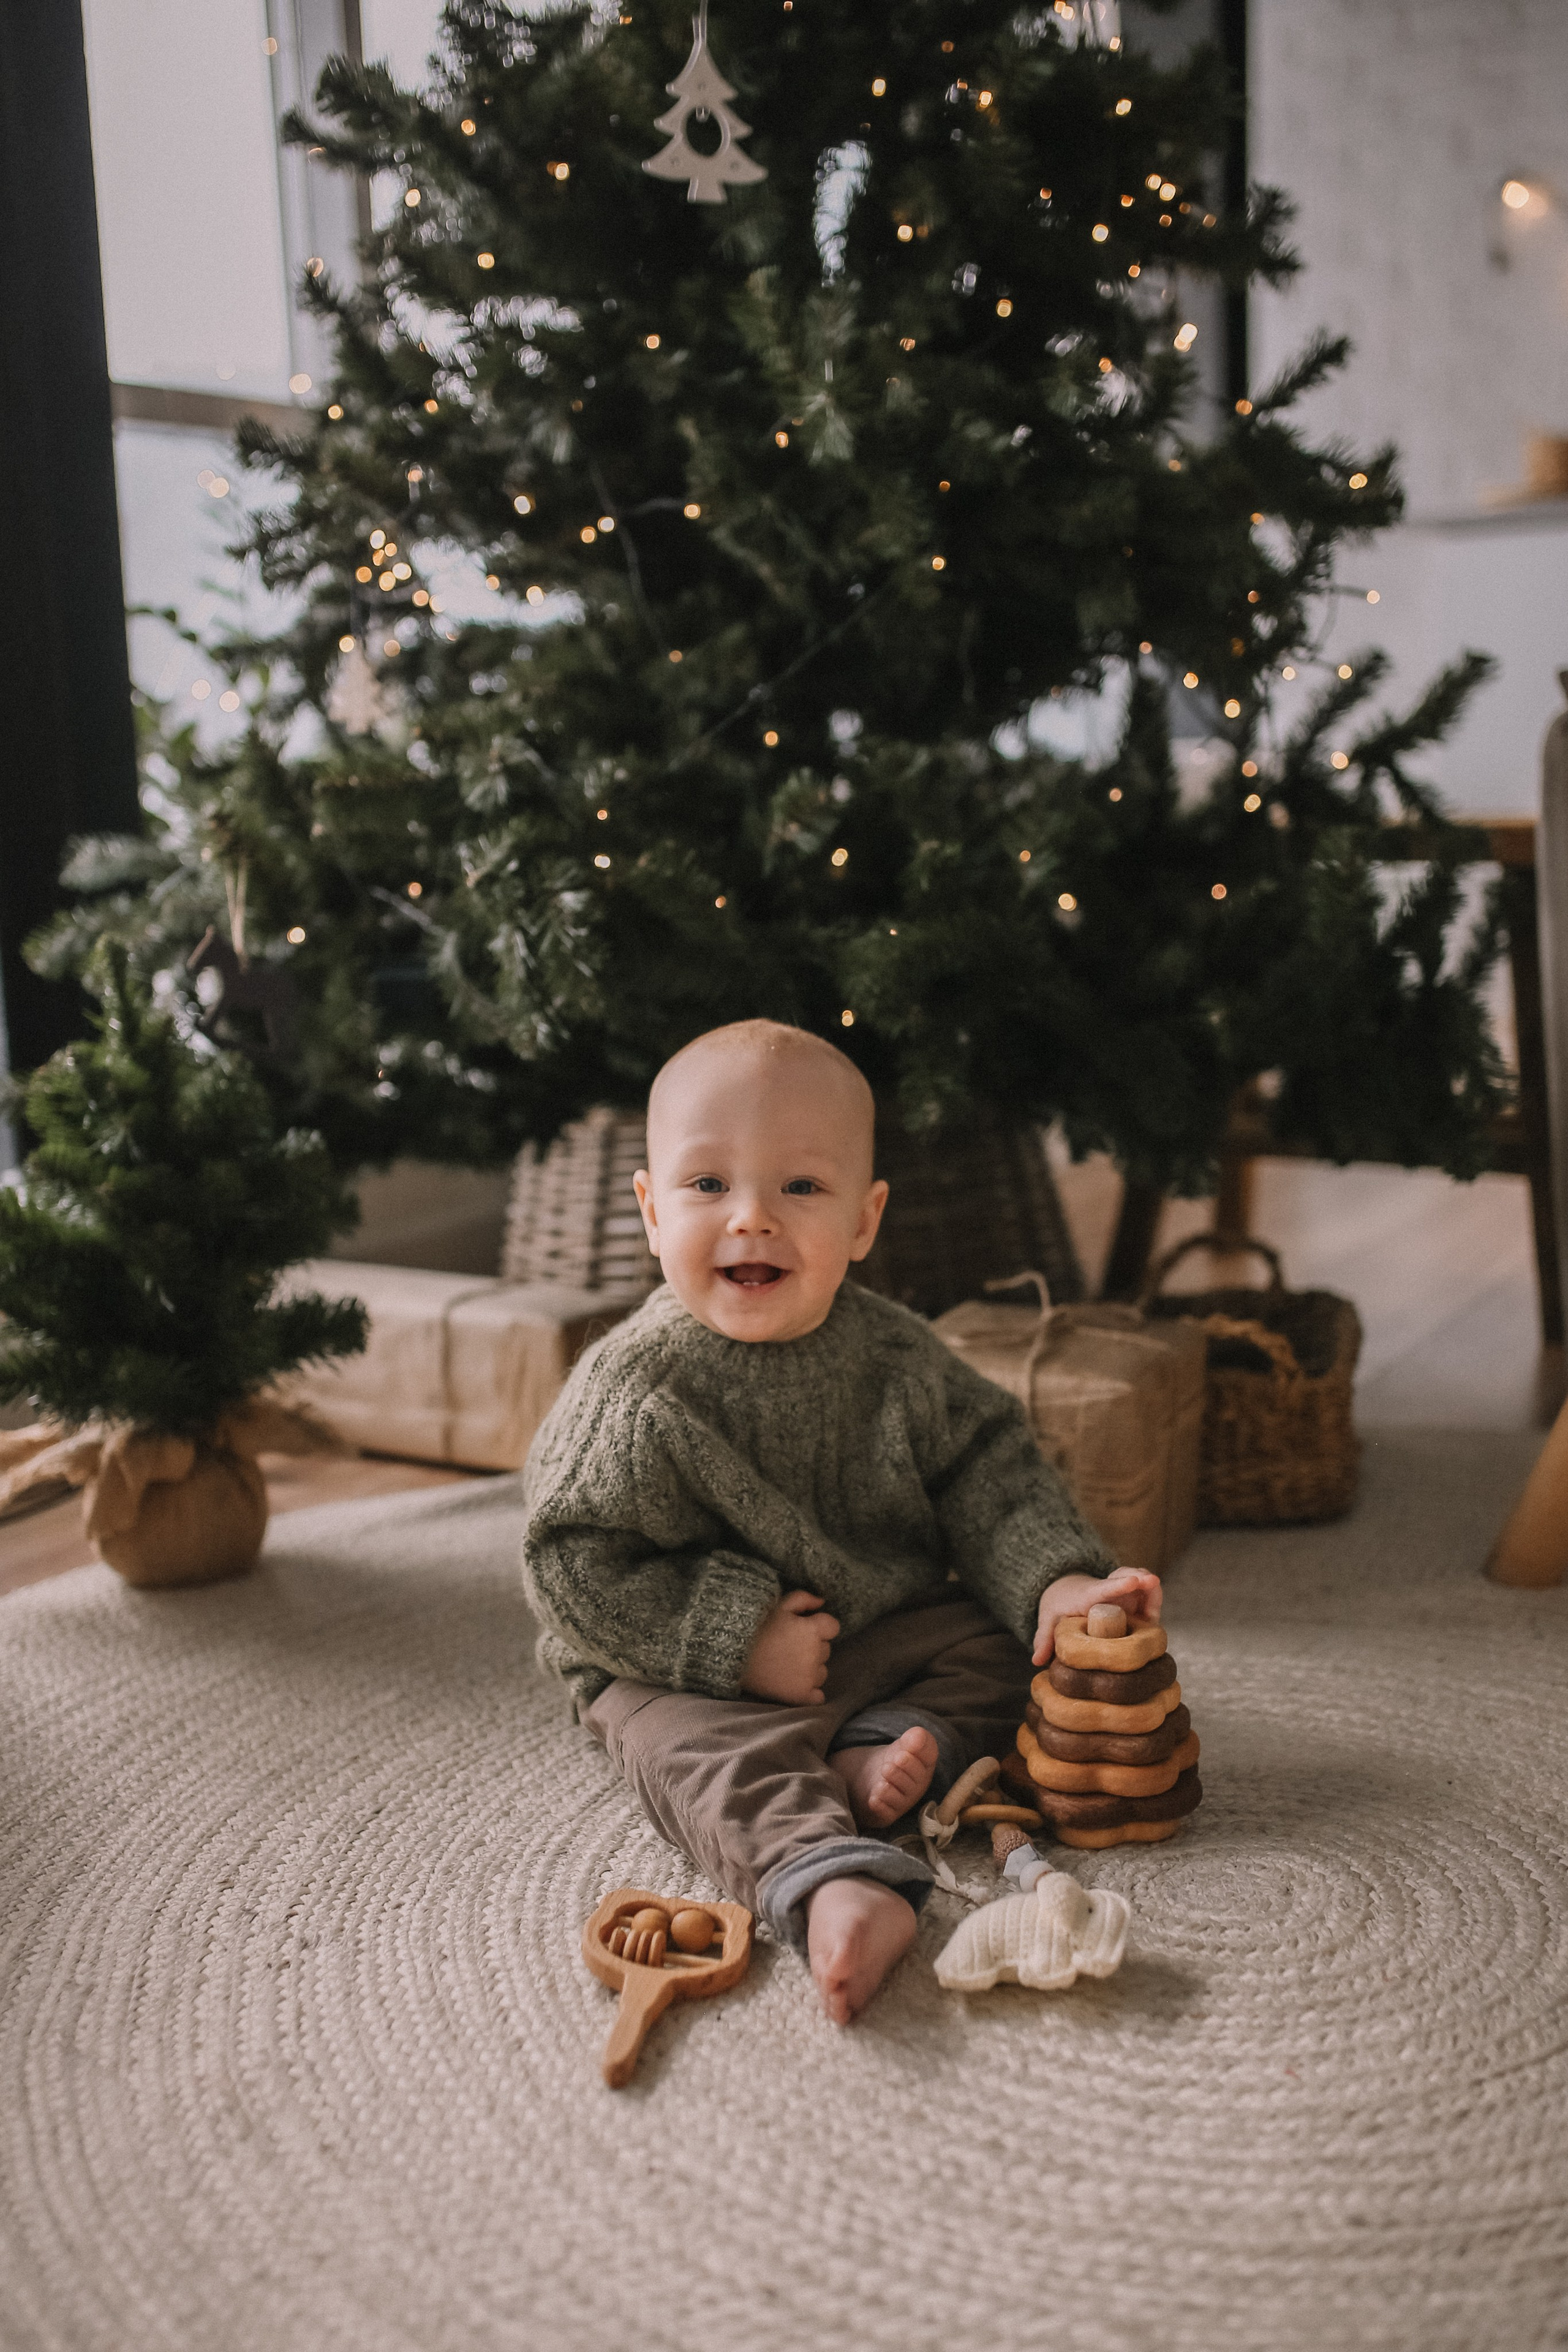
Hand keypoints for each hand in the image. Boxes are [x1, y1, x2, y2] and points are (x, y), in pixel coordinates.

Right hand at [741, 1589, 839, 1703]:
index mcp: (813, 1631)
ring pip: (821, 1672)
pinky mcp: (801, 1696)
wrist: (733, 1656)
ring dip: (811, 1669)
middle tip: (789, 1647)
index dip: (819, 1627)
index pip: (833, 1627)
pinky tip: (794, 1683)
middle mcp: (815, 1654)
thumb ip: (804, 1599)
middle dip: (813, 1647)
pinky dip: (810, 1692)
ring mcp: (809, 1677)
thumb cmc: (757, 1627)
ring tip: (787, 1665)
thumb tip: (822, 1602)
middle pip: (826, 1650)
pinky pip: (818, 1696)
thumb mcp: (779, 1605)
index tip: (804, 1629)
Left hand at [1032, 1566, 1161, 1666]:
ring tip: (1151, 1619)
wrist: (1067, 1589)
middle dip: (1145, 1583)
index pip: (1106, 1587)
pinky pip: (1150, 1593)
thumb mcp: (1049, 1619)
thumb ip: (1044, 1638)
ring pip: (1144, 1584)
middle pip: (1131, 1578)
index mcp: (1089, 1595)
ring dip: (1153, 1596)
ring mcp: (1123, 1592)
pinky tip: (1151, 1620)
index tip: (1135, 1581)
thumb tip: (1036, 1661)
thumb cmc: (1059, 1606)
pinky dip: (1155, 1603)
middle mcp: (1109, 1589)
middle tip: (1152, 1597)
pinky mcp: (1133, 1597)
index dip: (1120, 1585)